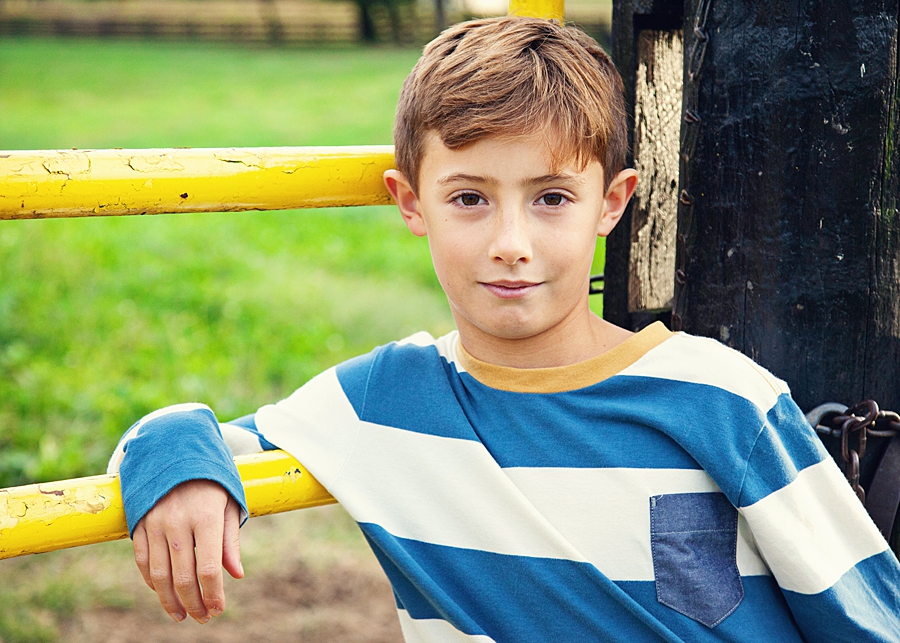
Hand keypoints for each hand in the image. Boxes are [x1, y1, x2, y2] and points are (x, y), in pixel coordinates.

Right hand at [132, 479, 242, 622]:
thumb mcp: (230, 501)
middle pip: (183, 577)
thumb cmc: (211, 478)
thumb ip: (230, 540)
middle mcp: (178, 522)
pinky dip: (152, 582)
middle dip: (193, 603)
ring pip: (159, 575)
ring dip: (170, 600)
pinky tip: (163, 593)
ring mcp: (155, 523)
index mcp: (206, 516)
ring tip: (181, 615)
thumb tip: (236, 574)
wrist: (174, 448)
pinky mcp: (138, 524)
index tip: (218, 610)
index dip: (213, 595)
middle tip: (202, 618)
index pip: (209, 568)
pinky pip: (143, 561)